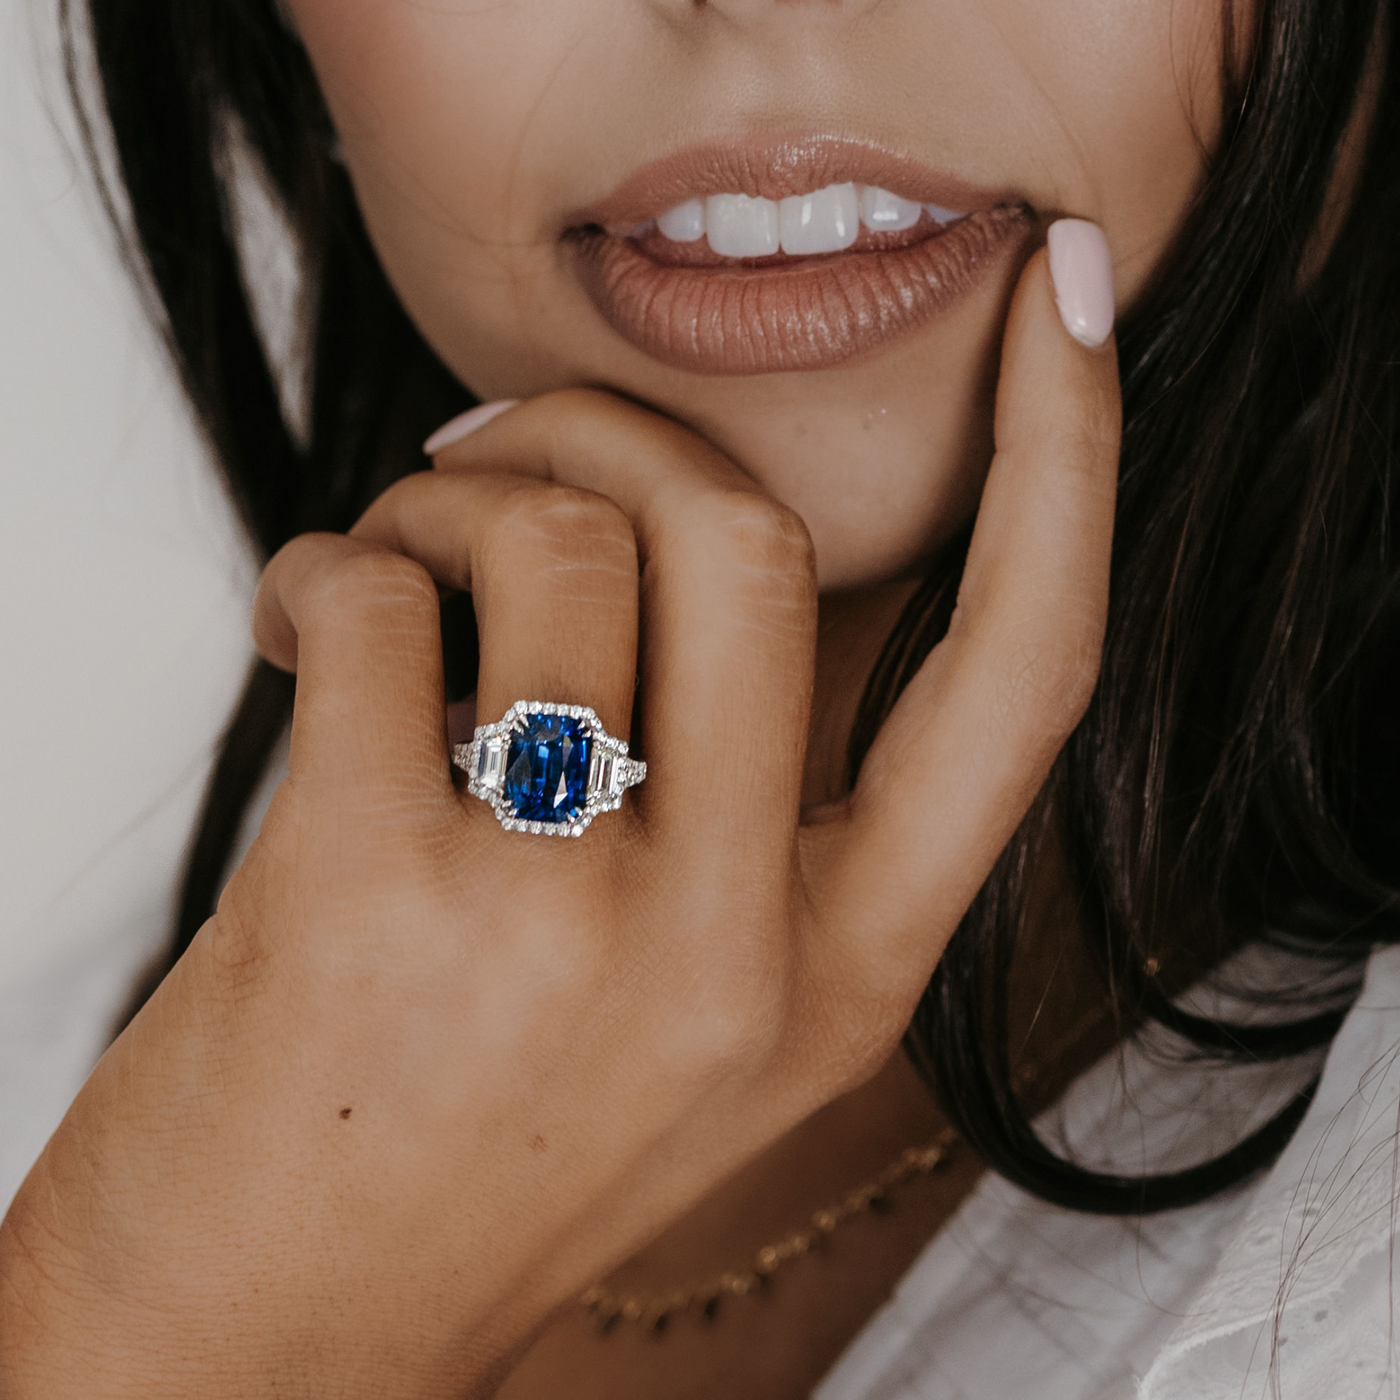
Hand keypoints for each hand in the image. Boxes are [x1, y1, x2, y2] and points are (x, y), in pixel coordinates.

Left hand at [0, 244, 1119, 1399]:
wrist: (280, 1334)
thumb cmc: (482, 1149)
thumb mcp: (694, 1003)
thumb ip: (760, 799)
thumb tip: (720, 537)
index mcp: (846, 974)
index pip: (1024, 674)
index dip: (1076, 459)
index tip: (1069, 298)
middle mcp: (733, 950)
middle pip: (757, 541)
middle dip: (626, 431)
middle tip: (517, 450)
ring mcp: (559, 925)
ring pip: (558, 538)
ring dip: (451, 496)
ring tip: (391, 561)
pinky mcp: (368, 891)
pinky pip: (374, 598)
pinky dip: (326, 564)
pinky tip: (303, 623)